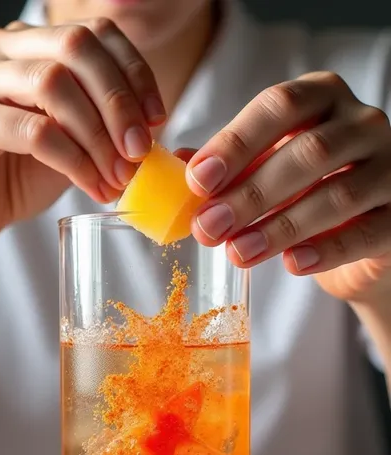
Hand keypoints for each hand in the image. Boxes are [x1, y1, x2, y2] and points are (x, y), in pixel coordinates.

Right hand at [0, 19, 163, 249]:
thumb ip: (105, 122)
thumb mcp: (76, 141)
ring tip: (119, 176)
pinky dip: (75, 162)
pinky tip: (94, 186)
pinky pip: (34, 132)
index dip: (134, 72)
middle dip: (118, 101)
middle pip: (75, 47)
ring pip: (54, 85)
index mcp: (30, 43)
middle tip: (139, 150)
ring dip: (98, 137)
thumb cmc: (23, 174)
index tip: (157, 119)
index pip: (94, 33)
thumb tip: (153, 126)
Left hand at [186, 72, 390, 304]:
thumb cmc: (305, 193)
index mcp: (322, 97)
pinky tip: (293, 264)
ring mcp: (390, 167)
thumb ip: (228, 167)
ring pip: (337, 194)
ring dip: (281, 227)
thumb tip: (177, 168)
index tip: (199, 180)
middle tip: (209, 227)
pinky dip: (327, 251)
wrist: (360, 237)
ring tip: (238, 252)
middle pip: (307, 152)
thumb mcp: (264, 170)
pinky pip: (366, 232)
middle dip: (251, 193)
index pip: (279, 106)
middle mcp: (362, 123)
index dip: (236, 142)